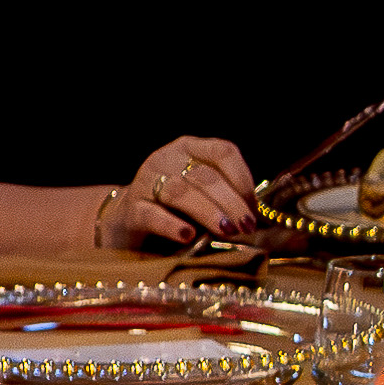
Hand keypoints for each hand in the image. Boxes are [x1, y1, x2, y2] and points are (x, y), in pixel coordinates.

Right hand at [97, 136, 254, 248]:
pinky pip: (151, 215)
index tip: (254, 206)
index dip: (243, 177)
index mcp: (190, 149)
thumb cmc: (176, 209)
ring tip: (226, 230)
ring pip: (180, 192)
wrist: (127, 223)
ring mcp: (145, 182)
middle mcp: (167, 159)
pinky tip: (187, 235)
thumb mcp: (204, 195)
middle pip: (205, 176)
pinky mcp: (130, 210)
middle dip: (231, 202)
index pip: (223, 151)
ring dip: (208, 212)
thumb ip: (227, 198)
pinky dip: (171, 225)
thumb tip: (257, 216)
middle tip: (246, 226)